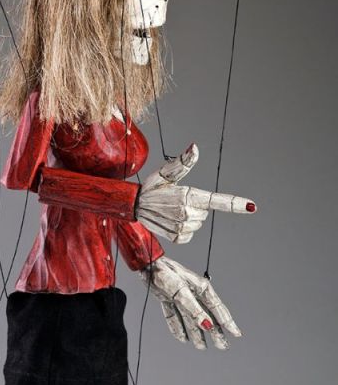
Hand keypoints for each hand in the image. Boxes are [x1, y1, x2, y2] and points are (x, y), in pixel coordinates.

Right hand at [135, 144, 256, 243]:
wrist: (133, 206)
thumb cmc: (152, 187)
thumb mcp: (165, 172)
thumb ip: (183, 162)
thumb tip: (195, 147)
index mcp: (188, 196)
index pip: (216, 200)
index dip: (235, 204)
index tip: (252, 206)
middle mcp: (186, 213)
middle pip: (204, 213)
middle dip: (194, 208)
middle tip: (176, 202)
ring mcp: (181, 227)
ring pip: (197, 224)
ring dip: (187, 219)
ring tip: (170, 212)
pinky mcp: (177, 237)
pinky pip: (188, 235)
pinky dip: (181, 230)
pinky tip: (169, 222)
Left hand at [140, 255, 241, 349]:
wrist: (147, 265)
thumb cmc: (166, 274)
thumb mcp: (182, 293)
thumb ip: (194, 310)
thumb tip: (208, 326)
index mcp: (202, 289)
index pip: (218, 310)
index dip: (228, 323)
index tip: (236, 334)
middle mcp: (194, 294)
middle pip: (207, 317)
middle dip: (215, 332)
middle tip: (222, 346)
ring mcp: (181, 297)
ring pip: (191, 319)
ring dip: (196, 334)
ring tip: (201, 347)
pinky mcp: (169, 299)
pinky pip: (176, 317)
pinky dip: (178, 328)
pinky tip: (182, 338)